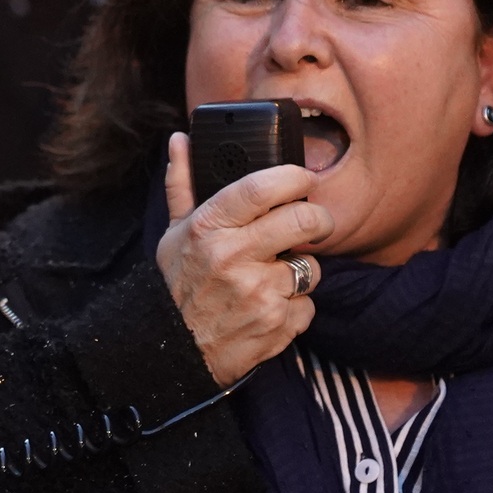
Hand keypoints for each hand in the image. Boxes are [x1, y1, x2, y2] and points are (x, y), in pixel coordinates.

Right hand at [156, 132, 329, 387]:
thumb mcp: (173, 234)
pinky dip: (296, 307)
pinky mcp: (277, 324)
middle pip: (303, 221)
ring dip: (301, 271)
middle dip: (319, 219)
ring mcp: (258, 292)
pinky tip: (271, 307)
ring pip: (311, 266)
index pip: (260, 188)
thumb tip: (180, 140)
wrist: (176, 352)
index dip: (294, 177)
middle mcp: (232, 257)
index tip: (304, 178)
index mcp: (208, 228)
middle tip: (314, 224)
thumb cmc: (178, 287)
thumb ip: (183, 185)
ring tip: (274, 277)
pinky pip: (308, 305)